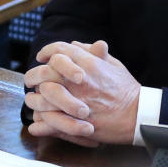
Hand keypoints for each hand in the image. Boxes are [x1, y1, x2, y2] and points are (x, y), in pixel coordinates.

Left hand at [24, 40, 139, 145]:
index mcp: (88, 63)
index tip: (41, 56)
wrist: (137, 114)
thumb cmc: (127, 89)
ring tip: (33, 100)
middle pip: (46, 71)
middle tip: (30, 80)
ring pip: (43, 95)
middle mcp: (80, 79)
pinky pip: (50, 120)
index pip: (60, 50)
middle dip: (34, 75)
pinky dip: (40, 122)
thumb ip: (92, 52)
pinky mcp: (76, 121)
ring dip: (35, 98)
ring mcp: (76, 100)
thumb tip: (74, 44)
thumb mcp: (113, 64)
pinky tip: (37, 122)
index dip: (47, 51)